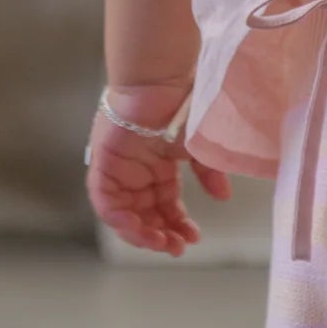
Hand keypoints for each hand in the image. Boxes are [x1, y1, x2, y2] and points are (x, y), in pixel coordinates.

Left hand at [85, 101, 233, 256]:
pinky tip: (139, 230)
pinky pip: (105, 202)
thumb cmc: (181, 104)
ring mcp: (119, 169)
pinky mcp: (103, 164)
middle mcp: (137, 172)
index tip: (194, 238)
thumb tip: (223, 197)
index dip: (178, 225)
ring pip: (124, 214)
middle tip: (177, 247)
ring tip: (161, 243)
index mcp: (158, 166)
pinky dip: (119, 219)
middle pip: (145, 214)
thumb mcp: (199, 145)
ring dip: (141, 233)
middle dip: (161, 234)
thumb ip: (209, 172)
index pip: (165, 205)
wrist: (160, 80)